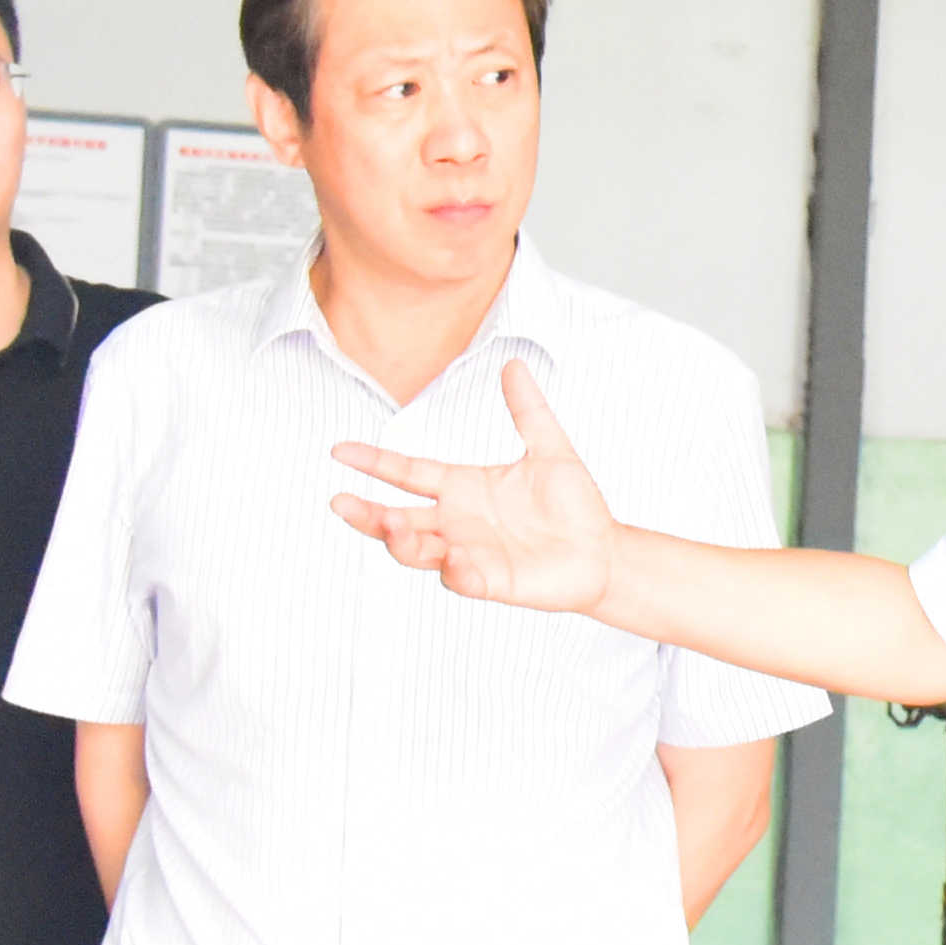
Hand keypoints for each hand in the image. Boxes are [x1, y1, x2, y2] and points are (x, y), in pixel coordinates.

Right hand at [328, 363, 617, 615]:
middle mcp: (457, 522)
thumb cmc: (574, 505)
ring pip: (418, 552)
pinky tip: (453, 559)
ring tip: (392, 526)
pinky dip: (455, 571)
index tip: (338, 449)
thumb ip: (528, 410)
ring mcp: (469, 553)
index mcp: (462, 487)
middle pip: (397, 519)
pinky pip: (463, 579)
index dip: (374, 462)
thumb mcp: (551, 449)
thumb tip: (514, 363)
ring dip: (400, 542)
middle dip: (367, 515)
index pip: (407, 473)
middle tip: (339, 502)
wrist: (606, 552)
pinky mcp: (491, 581)